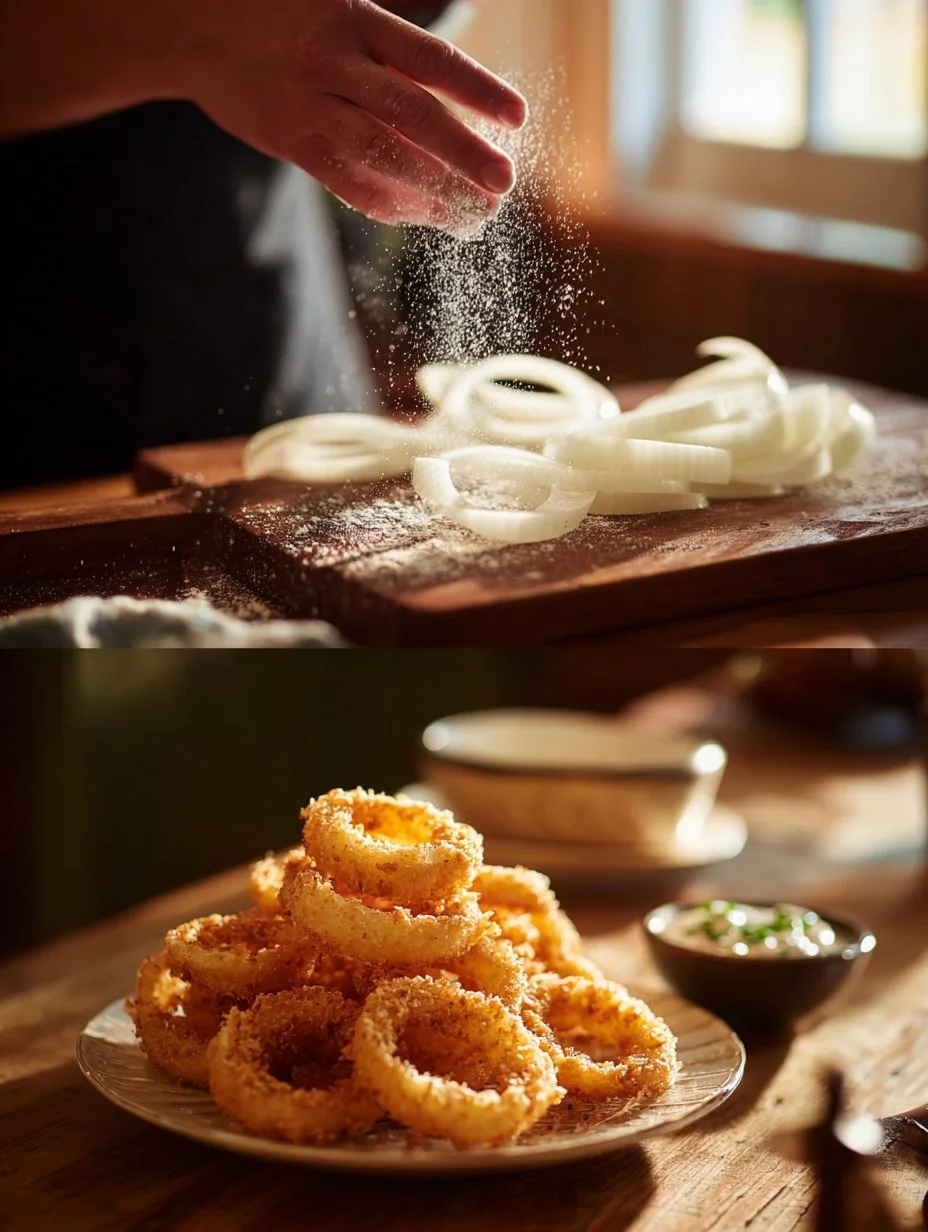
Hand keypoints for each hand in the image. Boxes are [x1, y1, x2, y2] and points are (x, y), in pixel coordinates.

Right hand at [174, 0, 526, 227]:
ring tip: (475, 213)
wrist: (194, 26)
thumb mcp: (337, 9)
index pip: (429, 59)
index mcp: (354, 20)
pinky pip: (348, 182)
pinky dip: (392, 203)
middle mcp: (335, 63)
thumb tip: (457, 103)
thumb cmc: (282, 18)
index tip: (517, 118)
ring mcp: (310, 106)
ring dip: (434, 191)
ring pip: (382, 156)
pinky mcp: (291, 142)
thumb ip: (390, 49)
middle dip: (464, 153)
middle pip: (412, 114)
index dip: (476, 89)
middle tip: (504, 184)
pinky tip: (427, 215)